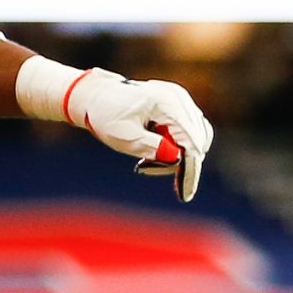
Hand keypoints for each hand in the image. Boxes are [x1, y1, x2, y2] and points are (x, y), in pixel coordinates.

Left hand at [60, 70, 213, 201]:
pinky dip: (176, 145)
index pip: (190, 141)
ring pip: (195, 136)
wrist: (96, 97)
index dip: (190, 169)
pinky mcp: (178, 105)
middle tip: (144, 168)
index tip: (186, 195)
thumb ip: (150, 147)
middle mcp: (178, 97)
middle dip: (178, 162)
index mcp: (166, 102)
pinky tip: (153, 151)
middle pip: (196, 139)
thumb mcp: (123, 136)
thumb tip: (178, 158)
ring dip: (176, 154)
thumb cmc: (106, 116)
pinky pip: (187, 130)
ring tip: (144, 161)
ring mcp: (180, 99)